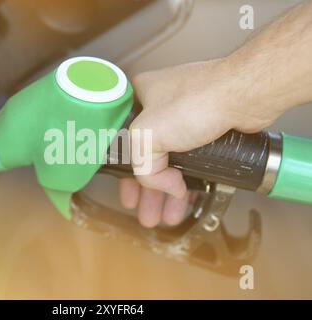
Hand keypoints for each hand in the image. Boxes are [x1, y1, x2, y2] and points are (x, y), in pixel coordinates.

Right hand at [120, 59, 281, 227]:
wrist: (244, 95)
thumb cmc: (198, 100)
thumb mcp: (147, 136)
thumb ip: (144, 168)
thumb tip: (164, 186)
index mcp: (138, 100)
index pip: (122, 144)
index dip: (124, 173)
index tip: (128, 194)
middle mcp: (159, 107)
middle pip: (147, 157)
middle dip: (148, 190)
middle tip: (148, 212)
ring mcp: (184, 117)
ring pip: (171, 162)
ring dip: (168, 191)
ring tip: (168, 215)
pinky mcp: (206, 129)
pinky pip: (192, 162)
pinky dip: (188, 181)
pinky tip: (186, 199)